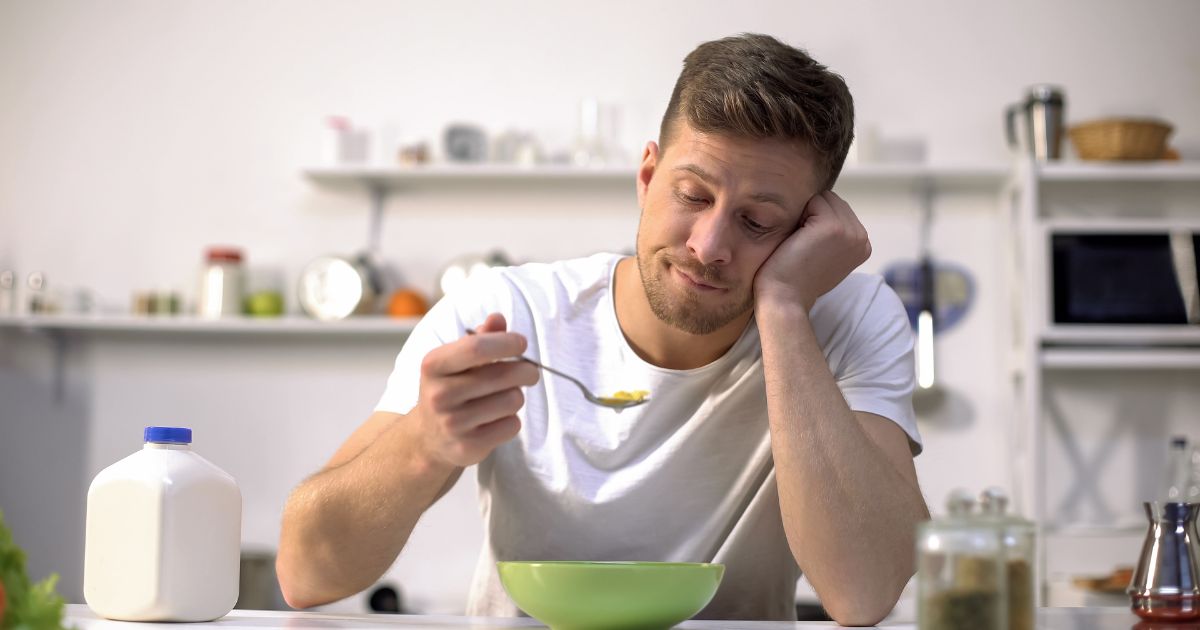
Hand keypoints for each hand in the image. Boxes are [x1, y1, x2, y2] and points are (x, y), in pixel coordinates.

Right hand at [412, 313, 539, 467]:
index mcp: (433, 365)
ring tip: (503, 397)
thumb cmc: (450, 388)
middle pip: (502, 376)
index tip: (521, 343)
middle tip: (530, 372)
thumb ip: (480, 338)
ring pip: (512, 401)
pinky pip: (511, 426)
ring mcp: (452, 424)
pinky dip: (512, 420)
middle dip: (526, 370)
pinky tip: (496, 419)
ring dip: (516, 396)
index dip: (506, 343)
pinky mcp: (468, 447)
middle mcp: (439, 395)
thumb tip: (497, 319)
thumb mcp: (456, 360)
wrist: (429, 438)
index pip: (476, 348)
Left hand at [754, 191, 870, 311]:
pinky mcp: (833, 226)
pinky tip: (797, 240)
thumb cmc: (796, 279)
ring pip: (823, 198)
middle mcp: (862, 238)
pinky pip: (812, 200)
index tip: (811, 250)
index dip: (818, 223)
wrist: (785, 298)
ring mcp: (850, 231)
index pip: (840, 210)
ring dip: (806, 214)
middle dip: (813, 215)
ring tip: (801, 242)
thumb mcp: (826, 256)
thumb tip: (823, 205)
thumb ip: (834, 235)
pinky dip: (799, 215)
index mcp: (863, 245)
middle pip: (833, 201)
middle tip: (803, 246)